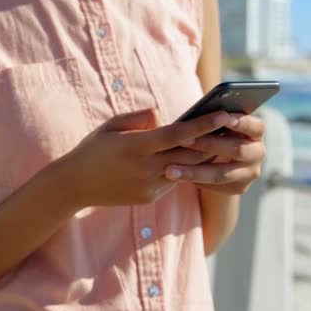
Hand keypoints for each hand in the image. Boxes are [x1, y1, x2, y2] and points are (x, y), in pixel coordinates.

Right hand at [60, 108, 233, 207]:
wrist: (76, 185)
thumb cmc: (93, 149)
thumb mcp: (111, 126)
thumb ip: (140, 118)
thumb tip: (163, 115)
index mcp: (136, 146)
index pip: (178, 134)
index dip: (204, 124)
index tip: (225, 113)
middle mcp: (146, 168)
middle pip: (190, 154)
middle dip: (214, 140)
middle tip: (234, 125)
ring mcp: (149, 186)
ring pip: (187, 170)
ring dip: (204, 156)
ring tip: (219, 140)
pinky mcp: (150, 197)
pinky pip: (174, 181)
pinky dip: (184, 168)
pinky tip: (192, 157)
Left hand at [163, 114, 265, 194]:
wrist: (219, 156)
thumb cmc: (214, 130)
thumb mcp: (216, 121)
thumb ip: (211, 115)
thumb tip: (190, 109)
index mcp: (256, 131)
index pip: (255, 126)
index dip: (242, 122)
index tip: (225, 118)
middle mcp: (258, 152)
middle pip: (236, 150)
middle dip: (208, 144)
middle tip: (183, 140)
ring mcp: (250, 172)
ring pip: (222, 174)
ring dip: (194, 171)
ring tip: (169, 170)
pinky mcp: (239, 187)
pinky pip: (216, 186)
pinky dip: (196, 181)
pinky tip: (177, 177)